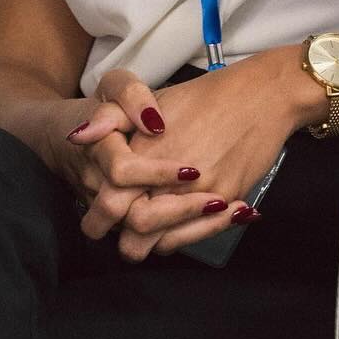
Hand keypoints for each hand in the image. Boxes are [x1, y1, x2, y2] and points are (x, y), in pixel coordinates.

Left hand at [66, 58, 289, 261]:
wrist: (261, 96)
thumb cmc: (203, 96)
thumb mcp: (150, 97)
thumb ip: (110, 118)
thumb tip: (77, 137)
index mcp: (145, 153)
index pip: (110, 202)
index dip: (103, 213)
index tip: (105, 210)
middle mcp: (170, 179)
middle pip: (134, 231)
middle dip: (125, 236)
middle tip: (125, 228)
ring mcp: (201, 194)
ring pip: (164, 242)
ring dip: (155, 240)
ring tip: (152, 228)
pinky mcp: (227, 200)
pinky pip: (197, 235)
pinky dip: (184, 236)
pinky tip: (180, 224)